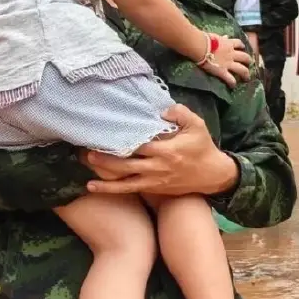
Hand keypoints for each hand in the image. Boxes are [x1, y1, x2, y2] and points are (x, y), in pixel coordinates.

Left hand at [83, 104, 238, 195]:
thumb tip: (161, 109)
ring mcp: (154, 180)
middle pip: (126, 164)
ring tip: (86, 170)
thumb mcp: (198, 125)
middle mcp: (158, 167)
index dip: (120, 141)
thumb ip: (180, 113)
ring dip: (104, 177)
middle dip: (105, 159)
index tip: (104, 134)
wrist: (213, 175)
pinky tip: (92, 187)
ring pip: (124, 180)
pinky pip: (129, 189)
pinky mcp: (153, 188)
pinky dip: (110, 189)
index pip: (139, 145)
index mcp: (167, 150)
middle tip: (86, 151)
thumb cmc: (203, 147)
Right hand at [199, 36, 251, 86]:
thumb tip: (226, 37)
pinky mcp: (222, 71)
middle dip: (248, 61)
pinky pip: (230, 79)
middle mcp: (231, 54)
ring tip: (247, 78)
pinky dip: (232, 83)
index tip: (243, 48)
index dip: (242, 46)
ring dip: (246, 74)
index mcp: (229, 44)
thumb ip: (222, 38)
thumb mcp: (215, 36)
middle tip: (248, 64)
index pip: (239, 43)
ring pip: (242, 69)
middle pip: (245, 57)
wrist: (200, 46)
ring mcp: (228, 63)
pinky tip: (232, 86)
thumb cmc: (205, 39)